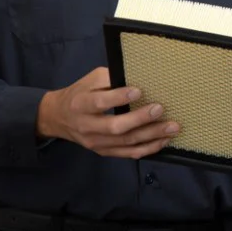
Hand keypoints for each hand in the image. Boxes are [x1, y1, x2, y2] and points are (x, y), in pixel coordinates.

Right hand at [36, 67, 178, 158]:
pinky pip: (128, 154)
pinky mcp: (104, 152)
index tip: (139, 91)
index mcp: (81, 104)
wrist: (59, 118)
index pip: (99, 102)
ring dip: (151, 136)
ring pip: (125, 143)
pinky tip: (163, 141)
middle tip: (160, 109)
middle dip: (140, 119)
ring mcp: (96, 143)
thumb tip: (138, 77)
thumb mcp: (90, 79)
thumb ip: (110, 78)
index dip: (119, 97)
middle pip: (115, 127)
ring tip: (172, 128)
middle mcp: (87, 126)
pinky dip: (148, 148)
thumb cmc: (80, 93)